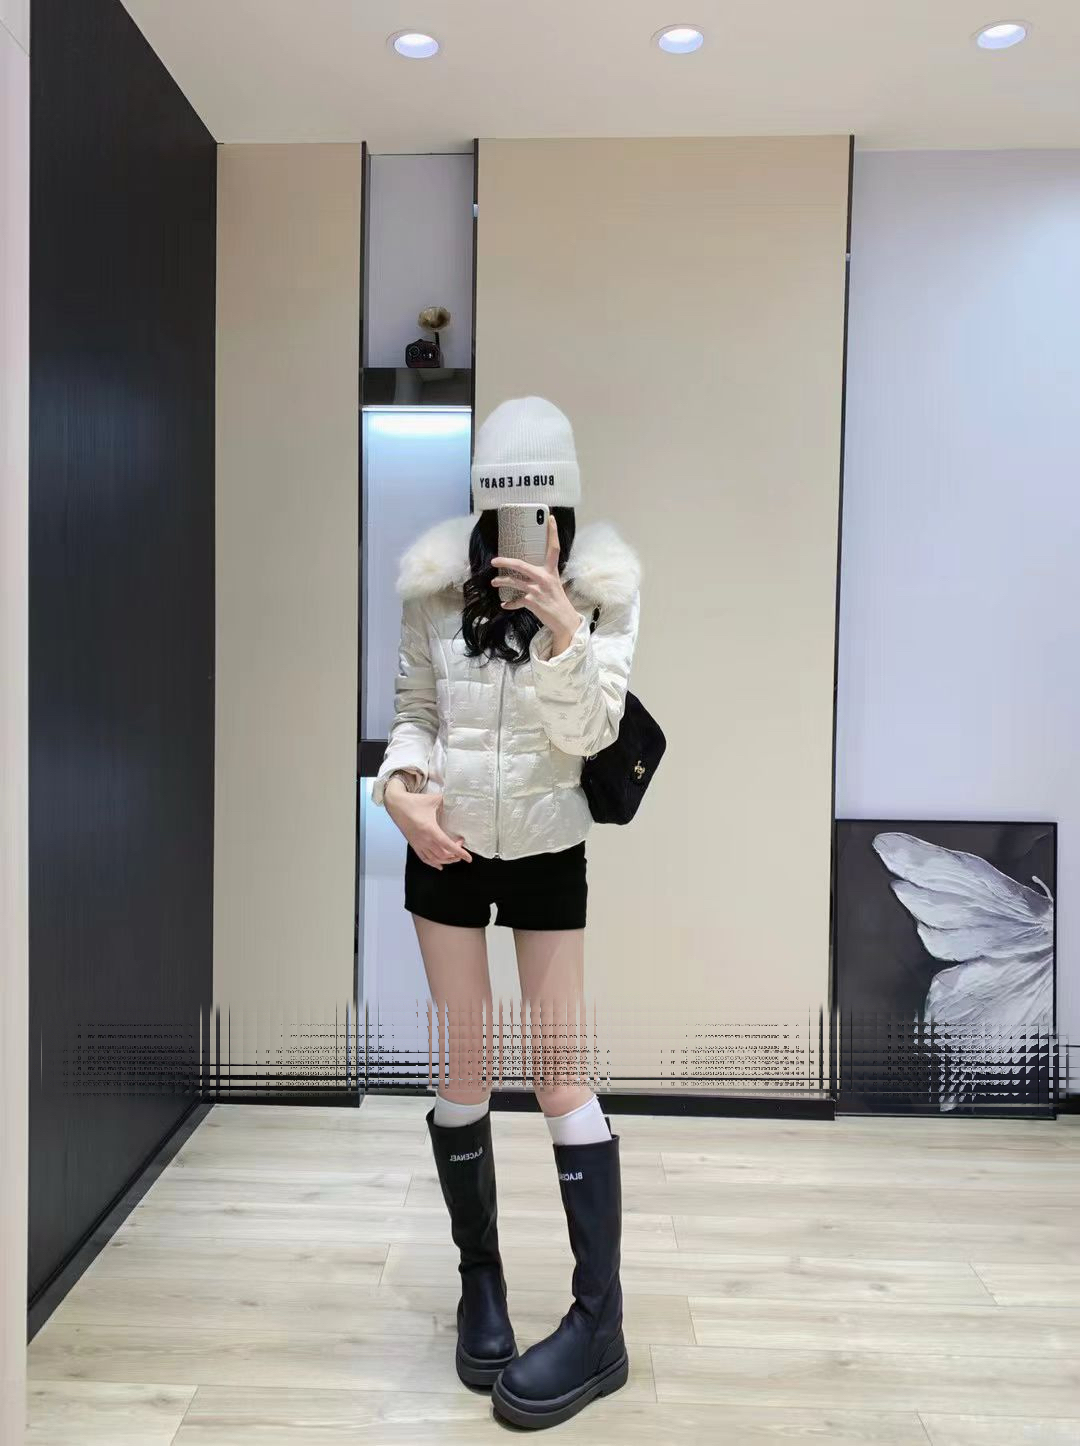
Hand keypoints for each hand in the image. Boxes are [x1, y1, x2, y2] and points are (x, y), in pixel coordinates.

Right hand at [384, 777, 471, 868]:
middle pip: (443, 855)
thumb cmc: (414, 802)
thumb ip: (446, 800)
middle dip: (455, 855)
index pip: (448, 846)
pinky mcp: (414, 845)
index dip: (460, 852)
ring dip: (446, 860)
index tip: (469, 858)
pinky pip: (424, 858)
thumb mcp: (433, 799)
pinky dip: (433, 863)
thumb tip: (457, 799)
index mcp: (431, 830)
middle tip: (461, 848)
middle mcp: (425, 840)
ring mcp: (418, 844)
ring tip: (455, 857)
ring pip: (435, 859)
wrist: (396, 805)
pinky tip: (440, 866)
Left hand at [492, 514, 582, 652]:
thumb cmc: (558, 602)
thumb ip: (543, 576)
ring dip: (502, 582)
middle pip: (521, 565)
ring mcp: (537, 590)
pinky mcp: (532, 602)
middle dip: (506, 562)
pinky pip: (516, 601)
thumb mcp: (554, 584)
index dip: (552, 533)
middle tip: (494, 561)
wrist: (564, 621)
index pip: (553, 548)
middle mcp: (544, 578)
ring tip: (494, 582)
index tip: (550, 518)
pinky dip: (509, 604)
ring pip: (514, 582)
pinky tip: (505, 605)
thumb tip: (528, 572)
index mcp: (551, 571)